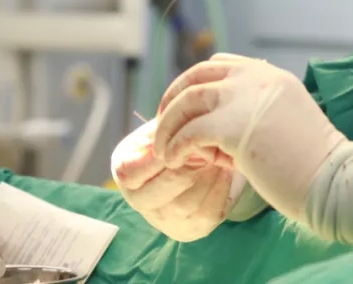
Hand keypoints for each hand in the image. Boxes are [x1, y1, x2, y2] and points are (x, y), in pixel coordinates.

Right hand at [111, 118, 241, 241]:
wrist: (205, 156)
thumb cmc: (182, 136)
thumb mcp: (169, 124)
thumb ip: (168, 124)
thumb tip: (179, 128)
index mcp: (126, 170)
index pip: (131, 173)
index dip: (158, 158)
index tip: (182, 141)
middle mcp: (139, 200)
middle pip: (157, 195)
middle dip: (186, 171)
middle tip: (207, 150)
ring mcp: (165, 219)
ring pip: (184, 205)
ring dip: (206, 179)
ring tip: (219, 158)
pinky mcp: (192, 228)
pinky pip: (207, 213)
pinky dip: (220, 190)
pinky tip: (226, 172)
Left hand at [152, 53, 343, 222]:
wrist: (331, 176)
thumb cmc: (312, 161)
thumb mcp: (286, 121)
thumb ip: (257, 113)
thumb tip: (218, 132)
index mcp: (271, 76)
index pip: (220, 64)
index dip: (195, 83)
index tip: (185, 108)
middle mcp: (256, 79)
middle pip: (196, 75)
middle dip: (172, 99)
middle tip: (164, 125)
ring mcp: (244, 98)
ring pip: (187, 100)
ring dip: (168, 125)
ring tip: (165, 149)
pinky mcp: (233, 126)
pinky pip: (188, 132)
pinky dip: (175, 146)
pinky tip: (174, 161)